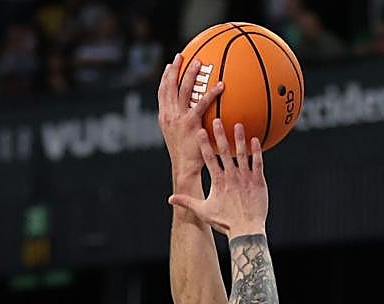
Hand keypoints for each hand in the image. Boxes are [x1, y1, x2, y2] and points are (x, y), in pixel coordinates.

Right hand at [157, 54, 223, 181]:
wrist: (185, 168)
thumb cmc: (187, 157)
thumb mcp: (181, 138)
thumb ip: (186, 125)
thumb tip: (198, 118)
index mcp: (164, 118)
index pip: (162, 94)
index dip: (165, 78)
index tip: (169, 66)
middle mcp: (168, 115)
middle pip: (169, 87)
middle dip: (174, 69)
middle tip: (181, 56)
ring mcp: (178, 118)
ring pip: (183, 90)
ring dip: (190, 74)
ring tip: (199, 63)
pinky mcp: (190, 123)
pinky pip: (202, 104)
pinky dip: (211, 94)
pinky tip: (221, 86)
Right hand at [169, 120, 266, 237]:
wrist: (246, 230)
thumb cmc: (225, 222)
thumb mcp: (204, 212)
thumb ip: (188, 202)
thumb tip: (170, 199)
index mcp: (218, 181)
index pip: (209, 159)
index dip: (204, 144)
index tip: (200, 130)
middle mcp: (231, 176)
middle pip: (224, 151)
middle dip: (220, 135)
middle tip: (217, 120)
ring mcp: (245, 178)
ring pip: (242, 154)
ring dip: (239, 138)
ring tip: (238, 124)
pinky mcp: (258, 182)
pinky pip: (258, 163)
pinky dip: (256, 151)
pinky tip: (255, 139)